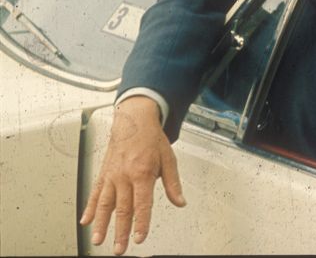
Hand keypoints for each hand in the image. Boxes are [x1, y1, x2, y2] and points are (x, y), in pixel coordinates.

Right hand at [80, 96, 185, 254]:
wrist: (134, 120)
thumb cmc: (151, 138)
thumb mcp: (168, 158)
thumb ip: (173, 183)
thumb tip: (180, 202)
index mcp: (142, 172)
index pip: (142, 204)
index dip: (141, 223)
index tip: (140, 238)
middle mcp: (125, 175)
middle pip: (123, 208)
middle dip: (121, 231)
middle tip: (120, 248)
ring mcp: (112, 175)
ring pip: (105, 203)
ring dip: (101, 224)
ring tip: (98, 240)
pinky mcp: (104, 173)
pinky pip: (95, 192)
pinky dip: (89, 208)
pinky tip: (86, 221)